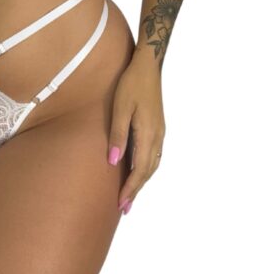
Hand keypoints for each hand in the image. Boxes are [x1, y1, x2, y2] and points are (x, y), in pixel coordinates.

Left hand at [107, 54, 165, 214]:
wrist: (148, 66)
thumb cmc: (131, 84)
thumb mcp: (120, 107)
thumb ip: (118, 135)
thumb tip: (114, 162)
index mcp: (148, 133)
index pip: (140, 169)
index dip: (131, 188)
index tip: (122, 204)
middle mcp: (158, 136)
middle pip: (149, 171)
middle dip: (136, 189)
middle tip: (125, 207)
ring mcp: (160, 131)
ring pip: (153, 164)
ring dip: (142, 180)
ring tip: (131, 193)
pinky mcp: (158, 126)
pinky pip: (155, 154)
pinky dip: (147, 167)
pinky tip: (139, 169)